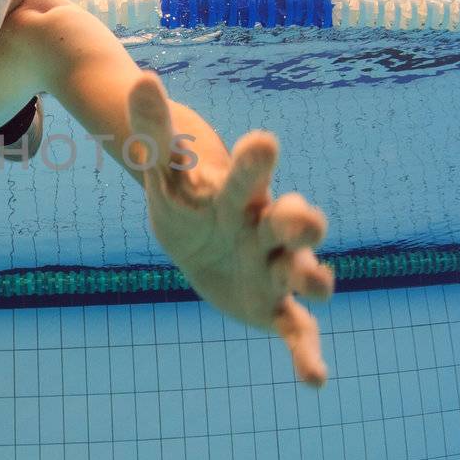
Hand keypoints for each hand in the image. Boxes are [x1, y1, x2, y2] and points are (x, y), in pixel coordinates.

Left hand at [126, 73, 333, 386]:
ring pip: (303, 271)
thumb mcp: (166, 174)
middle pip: (292, 221)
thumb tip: (141, 78)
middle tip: (305, 217)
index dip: (254, 161)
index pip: (250, 174)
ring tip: (318, 284)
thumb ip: (155, 132)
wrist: (198, 240)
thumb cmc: (187, 202)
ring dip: (313, 277)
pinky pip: (296, 330)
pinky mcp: (274, 306)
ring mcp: (274, 268)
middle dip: (301, 219)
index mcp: (240, 195)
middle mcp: (266, 229)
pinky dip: (305, 354)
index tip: (261, 140)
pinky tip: (315, 380)